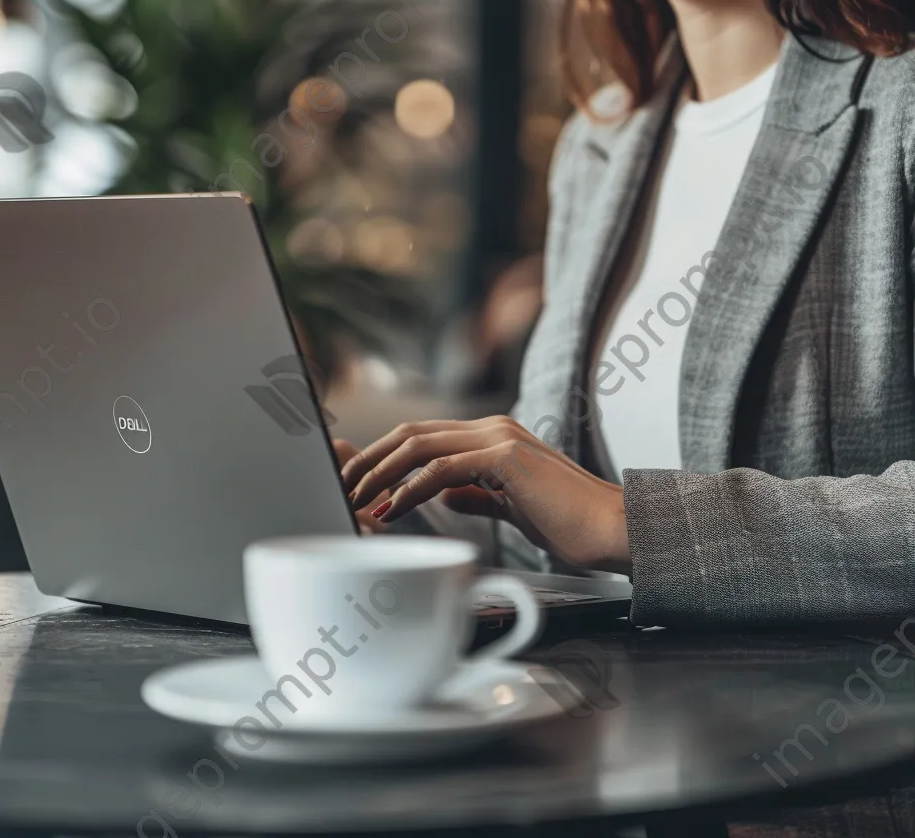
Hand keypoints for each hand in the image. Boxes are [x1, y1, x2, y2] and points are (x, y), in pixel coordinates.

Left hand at [339, 416, 630, 572]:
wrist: (614, 529)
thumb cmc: (571, 522)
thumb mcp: (513, 505)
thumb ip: (479, 494)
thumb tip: (445, 493)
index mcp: (492, 436)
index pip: (424, 437)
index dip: (386, 457)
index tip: (360, 482)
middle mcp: (492, 429)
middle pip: (412, 433)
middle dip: (370, 459)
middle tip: (344, 486)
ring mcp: (499, 438)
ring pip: (420, 443)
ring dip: (380, 471)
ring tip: (357, 497)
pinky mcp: (506, 458)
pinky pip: (442, 468)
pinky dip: (410, 487)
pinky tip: (393, 507)